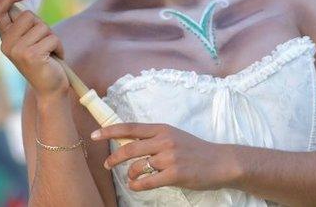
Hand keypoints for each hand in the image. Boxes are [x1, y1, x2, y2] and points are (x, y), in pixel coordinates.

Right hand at [0, 0, 68, 98]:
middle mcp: (6, 44)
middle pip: (28, 15)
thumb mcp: (28, 40)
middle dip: (42, 26)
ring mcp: (18, 50)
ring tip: (49, 52)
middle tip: (43, 43)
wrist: (49, 89)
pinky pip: (52, 38)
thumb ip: (23, 24)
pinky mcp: (32, 56)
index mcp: (4, 38)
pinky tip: (55, 58)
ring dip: (52, 38)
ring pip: (42, 26)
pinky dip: (59, 47)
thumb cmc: (42, 60)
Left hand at [91, 123, 235, 191]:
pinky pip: (148, 181)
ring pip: (138, 166)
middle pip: (129, 148)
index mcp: (162, 129)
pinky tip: (136, 186)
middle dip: (113, 158)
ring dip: (129, 174)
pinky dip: (138, 185)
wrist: (220, 162)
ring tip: (130, 178)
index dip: (110, 131)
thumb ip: (153, 138)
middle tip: (106, 164)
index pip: (130, 128)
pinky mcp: (174, 174)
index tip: (94, 134)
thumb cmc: (195, 150)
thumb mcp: (174, 136)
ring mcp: (169, 158)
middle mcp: (164, 141)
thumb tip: (129, 143)